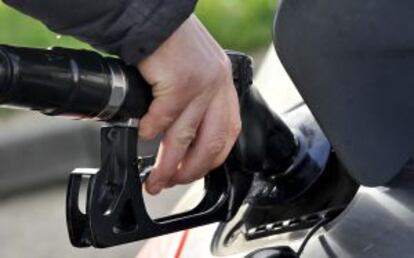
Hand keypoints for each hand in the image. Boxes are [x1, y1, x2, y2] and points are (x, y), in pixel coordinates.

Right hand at [138, 15, 240, 194]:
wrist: (155, 18)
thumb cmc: (171, 44)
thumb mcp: (197, 72)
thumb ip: (196, 101)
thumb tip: (183, 134)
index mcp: (223, 85)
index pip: (228, 133)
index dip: (212, 158)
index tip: (195, 170)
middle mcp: (217, 86)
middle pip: (209, 142)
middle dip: (190, 171)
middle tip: (172, 182)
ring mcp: (200, 85)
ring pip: (184, 137)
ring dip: (168, 164)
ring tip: (155, 178)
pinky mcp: (180, 82)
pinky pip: (162, 117)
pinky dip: (150, 130)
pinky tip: (143, 134)